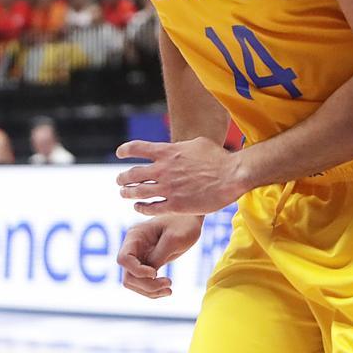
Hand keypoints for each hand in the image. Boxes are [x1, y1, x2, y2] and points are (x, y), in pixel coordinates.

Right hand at [116, 215, 202, 298]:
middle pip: (128, 275)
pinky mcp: (147, 264)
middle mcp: (133, 246)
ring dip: (150, 290)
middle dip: (146, 285)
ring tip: (169, 289)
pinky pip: (143, 283)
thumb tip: (148, 276)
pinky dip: (153, 290)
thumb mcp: (174, 239)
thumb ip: (158, 256)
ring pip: (133, 282)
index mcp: (136, 235)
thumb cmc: (185, 224)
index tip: (155, 273)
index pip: (124, 259)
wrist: (193, 218)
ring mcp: (139, 256)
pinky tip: (168, 290)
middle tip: (169, 284)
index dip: (137, 270)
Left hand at [117, 136, 246, 215]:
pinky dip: (141, 208)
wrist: (233, 175)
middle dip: (123, 177)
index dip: (125, 150)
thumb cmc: (219, 158)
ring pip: (137, 192)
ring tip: (124, 194)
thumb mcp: (198, 144)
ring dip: (127, 193)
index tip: (120, 153)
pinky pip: (150, 208)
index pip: (137, 149)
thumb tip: (174, 148)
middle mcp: (164, 170)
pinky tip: (139, 207)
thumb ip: (180, 147)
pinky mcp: (175, 205)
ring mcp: (168, 188)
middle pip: (133, 174)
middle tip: (120, 180)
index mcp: (168, 152)